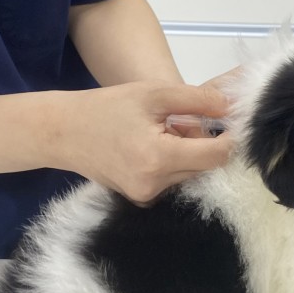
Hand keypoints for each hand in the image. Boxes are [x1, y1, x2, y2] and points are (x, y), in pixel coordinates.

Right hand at [60, 81, 232, 202]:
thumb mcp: (152, 93)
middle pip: (203, 167)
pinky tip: (154, 146)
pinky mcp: (140, 199)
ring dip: (188, 154)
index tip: (229, 122)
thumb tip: (230, 107)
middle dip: (204, 144)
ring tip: (164, 131)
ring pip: (189, 174)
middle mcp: (155, 185)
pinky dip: (172, 164)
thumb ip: (196, 100)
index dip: (229, 138)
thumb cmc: (106, 108)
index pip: (216, 156)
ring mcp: (146, 196)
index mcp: (158, 158)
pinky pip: (171, 181)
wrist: (63, 133)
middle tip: (185, 121)